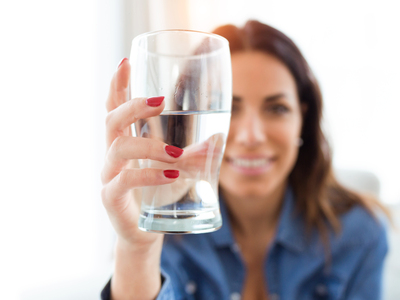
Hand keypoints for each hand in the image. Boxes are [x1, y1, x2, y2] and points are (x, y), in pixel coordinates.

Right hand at [100, 58, 182, 247]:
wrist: (146, 232)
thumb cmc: (160, 193)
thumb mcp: (181, 169)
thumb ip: (197, 154)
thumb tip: (221, 137)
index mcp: (126, 140)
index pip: (116, 107)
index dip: (118, 85)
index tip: (126, 62)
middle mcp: (114, 154)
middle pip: (112, 120)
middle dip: (134, 106)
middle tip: (160, 100)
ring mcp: (109, 175)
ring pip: (118, 148)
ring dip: (149, 146)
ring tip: (176, 153)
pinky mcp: (111, 198)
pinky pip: (123, 181)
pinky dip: (148, 176)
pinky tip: (170, 174)